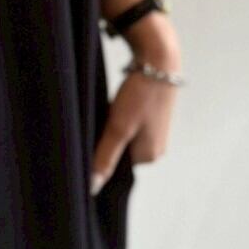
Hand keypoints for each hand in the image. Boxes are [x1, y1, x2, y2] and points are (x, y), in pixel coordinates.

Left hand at [91, 15, 180, 194]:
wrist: (158, 59)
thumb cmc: (140, 94)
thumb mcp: (118, 127)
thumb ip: (105, 157)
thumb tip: (93, 188)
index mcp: (149, 156)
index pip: (114, 167)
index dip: (99, 153)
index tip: (90, 138)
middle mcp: (155, 148)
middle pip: (118, 152)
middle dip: (105, 139)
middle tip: (98, 121)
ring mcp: (154, 132)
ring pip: (121, 137)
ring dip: (110, 128)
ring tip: (107, 111)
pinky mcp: (150, 117)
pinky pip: (127, 125)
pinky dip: (116, 118)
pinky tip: (113, 105)